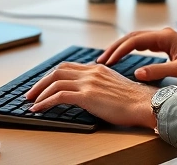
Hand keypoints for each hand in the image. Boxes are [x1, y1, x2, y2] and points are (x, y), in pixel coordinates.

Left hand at [24, 62, 156, 127]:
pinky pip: (59, 96)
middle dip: (40, 82)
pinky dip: (45, 102)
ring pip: (55, 82)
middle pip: (57, 71)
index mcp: (97, 68)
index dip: (52, 76)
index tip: (43, 85)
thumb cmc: (134, 101)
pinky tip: (39, 109)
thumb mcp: (114, 86)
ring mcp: (89, 83)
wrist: (145, 104)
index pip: (67, 67)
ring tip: (31, 103)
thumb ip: (99, 85)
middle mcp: (91, 72)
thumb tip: (87, 95)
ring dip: (39, 93)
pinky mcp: (87, 95)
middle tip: (30, 93)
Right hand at [97, 27, 176, 82]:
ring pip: (137, 40)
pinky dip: (131, 50)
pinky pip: (144, 45)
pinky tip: (124, 58)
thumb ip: (158, 71)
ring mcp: (165, 39)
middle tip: (100, 60)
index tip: (107, 61)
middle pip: (132, 37)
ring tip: (107, 60)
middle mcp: (164, 34)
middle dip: (115, 48)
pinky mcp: (167, 45)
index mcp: (165, 37)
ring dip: (122, 48)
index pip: (135, 40)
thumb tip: (137, 74)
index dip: (119, 50)